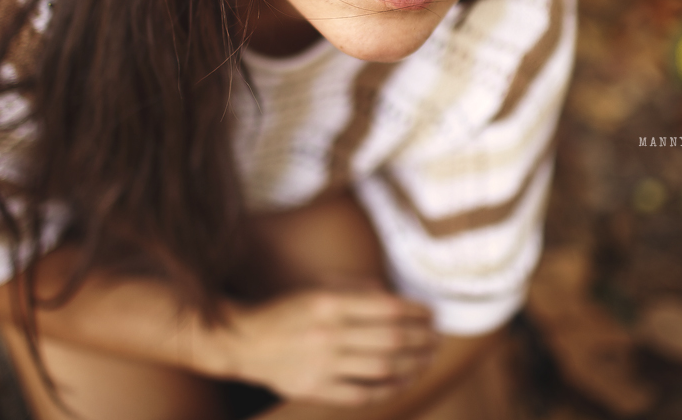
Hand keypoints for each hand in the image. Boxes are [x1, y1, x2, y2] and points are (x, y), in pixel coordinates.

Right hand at [218, 289, 438, 405]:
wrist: (243, 341)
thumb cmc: (285, 310)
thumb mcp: (316, 287)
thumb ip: (355, 290)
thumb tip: (395, 300)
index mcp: (328, 303)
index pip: (386, 307)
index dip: (416, 312)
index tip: (432, 313)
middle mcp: (328, 333)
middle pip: (391, 339)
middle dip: (422, 338)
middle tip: (438, 337)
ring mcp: (322, 365)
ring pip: (383, 368)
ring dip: (414, 363)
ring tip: (429, 358)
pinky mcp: (316, 390)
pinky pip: (363, 394)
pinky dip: (389, 389)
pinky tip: (405, 381)